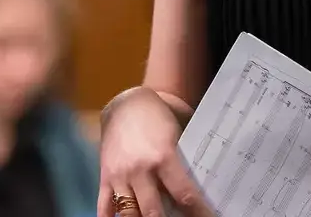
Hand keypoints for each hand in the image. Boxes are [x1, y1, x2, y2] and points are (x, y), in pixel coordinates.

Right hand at [98, 88, 212, 216]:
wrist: (127, 103)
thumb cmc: (160, 116)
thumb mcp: (179, 133)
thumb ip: (186, 160)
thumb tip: (206, 184)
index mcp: (163, 156)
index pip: (184, 194)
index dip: (198, 213)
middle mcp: (140, 169)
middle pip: (154, 213)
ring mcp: (120, 175)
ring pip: (129, 215)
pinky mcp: (105, 177)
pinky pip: (104, 208)